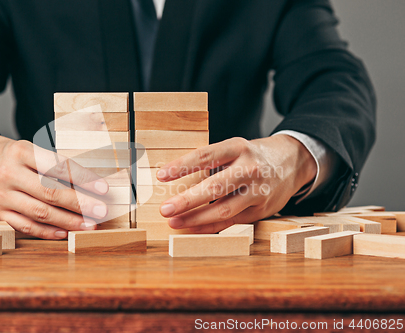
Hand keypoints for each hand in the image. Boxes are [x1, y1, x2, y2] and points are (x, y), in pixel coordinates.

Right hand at [0, 131, 109, 238]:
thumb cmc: (7, 153)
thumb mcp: (28, 148)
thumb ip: (52, 164)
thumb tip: (87, 183)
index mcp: (21, 152)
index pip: (59, 167)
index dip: (84, 179)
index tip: (103, 188)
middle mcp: (9, 174)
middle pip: (51, 192)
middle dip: (81, 204)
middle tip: (101, 210)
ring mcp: (0, 195)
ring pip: (40, 212)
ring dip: (69, 221)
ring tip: (89, 224)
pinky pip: (26, 226)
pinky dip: (47, 231)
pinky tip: (65, 232)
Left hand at [156, 135, 316, 232]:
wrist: (291, 162)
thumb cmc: (252, 156)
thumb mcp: (234, 148)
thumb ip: (211, 162)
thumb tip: (175, 180)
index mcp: (237, 148)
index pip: (205, 156)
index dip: (182, 165)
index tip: (161, 175)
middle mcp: (249, 169)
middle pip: (214, 187)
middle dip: (186, 200)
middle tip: (165, 209)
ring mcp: (257, 191)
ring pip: (222, 210)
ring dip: (195, 218)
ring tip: (174, 222)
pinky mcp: (261, 210)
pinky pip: (231, 221)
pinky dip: (209, 226)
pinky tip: (192, 227)